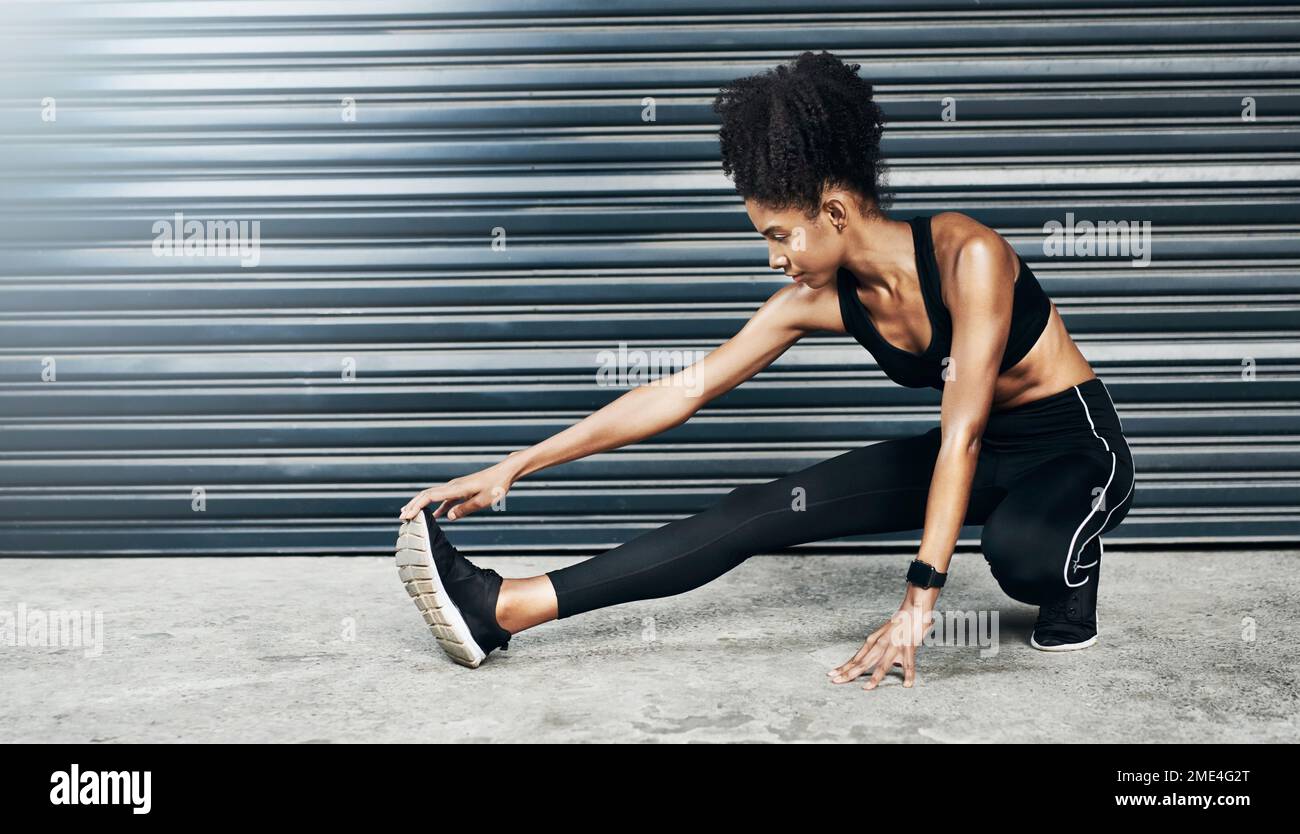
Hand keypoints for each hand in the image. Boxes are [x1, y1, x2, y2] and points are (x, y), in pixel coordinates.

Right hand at [398, 452, 522, 521]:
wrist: (505, 473)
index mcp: (456, 489)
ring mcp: (456, 487)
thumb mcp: (483, 501)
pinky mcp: (461, 490)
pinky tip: (435, 516)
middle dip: (413, 505)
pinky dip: (436, 506)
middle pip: (426, 495)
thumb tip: (447, 517)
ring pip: (433, 496)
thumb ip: (465, 509)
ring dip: (421, 505)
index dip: (416, 506)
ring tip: (411, 515)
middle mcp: (452, 486)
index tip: (406, 515)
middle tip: (401, 517)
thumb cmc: (496, 486)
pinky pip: (444, 498)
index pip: (429, 497)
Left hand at [828, 587, 937, 689]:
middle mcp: (880, 644)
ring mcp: (893, 645)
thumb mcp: (883, 637)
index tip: (832, 675)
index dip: (844, 667)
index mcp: (872, 641)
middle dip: (849, 673)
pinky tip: (907, 684)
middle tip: (836, 682)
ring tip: (867, 688)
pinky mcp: (908, 646)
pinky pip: (909, 663)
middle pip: (863, 662)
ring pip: (882, 664)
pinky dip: (908, 674)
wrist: (912, 610)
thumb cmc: (897, 625)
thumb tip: (878, 666)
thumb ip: (879, 652)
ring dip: (875, 677)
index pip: (856, 658)